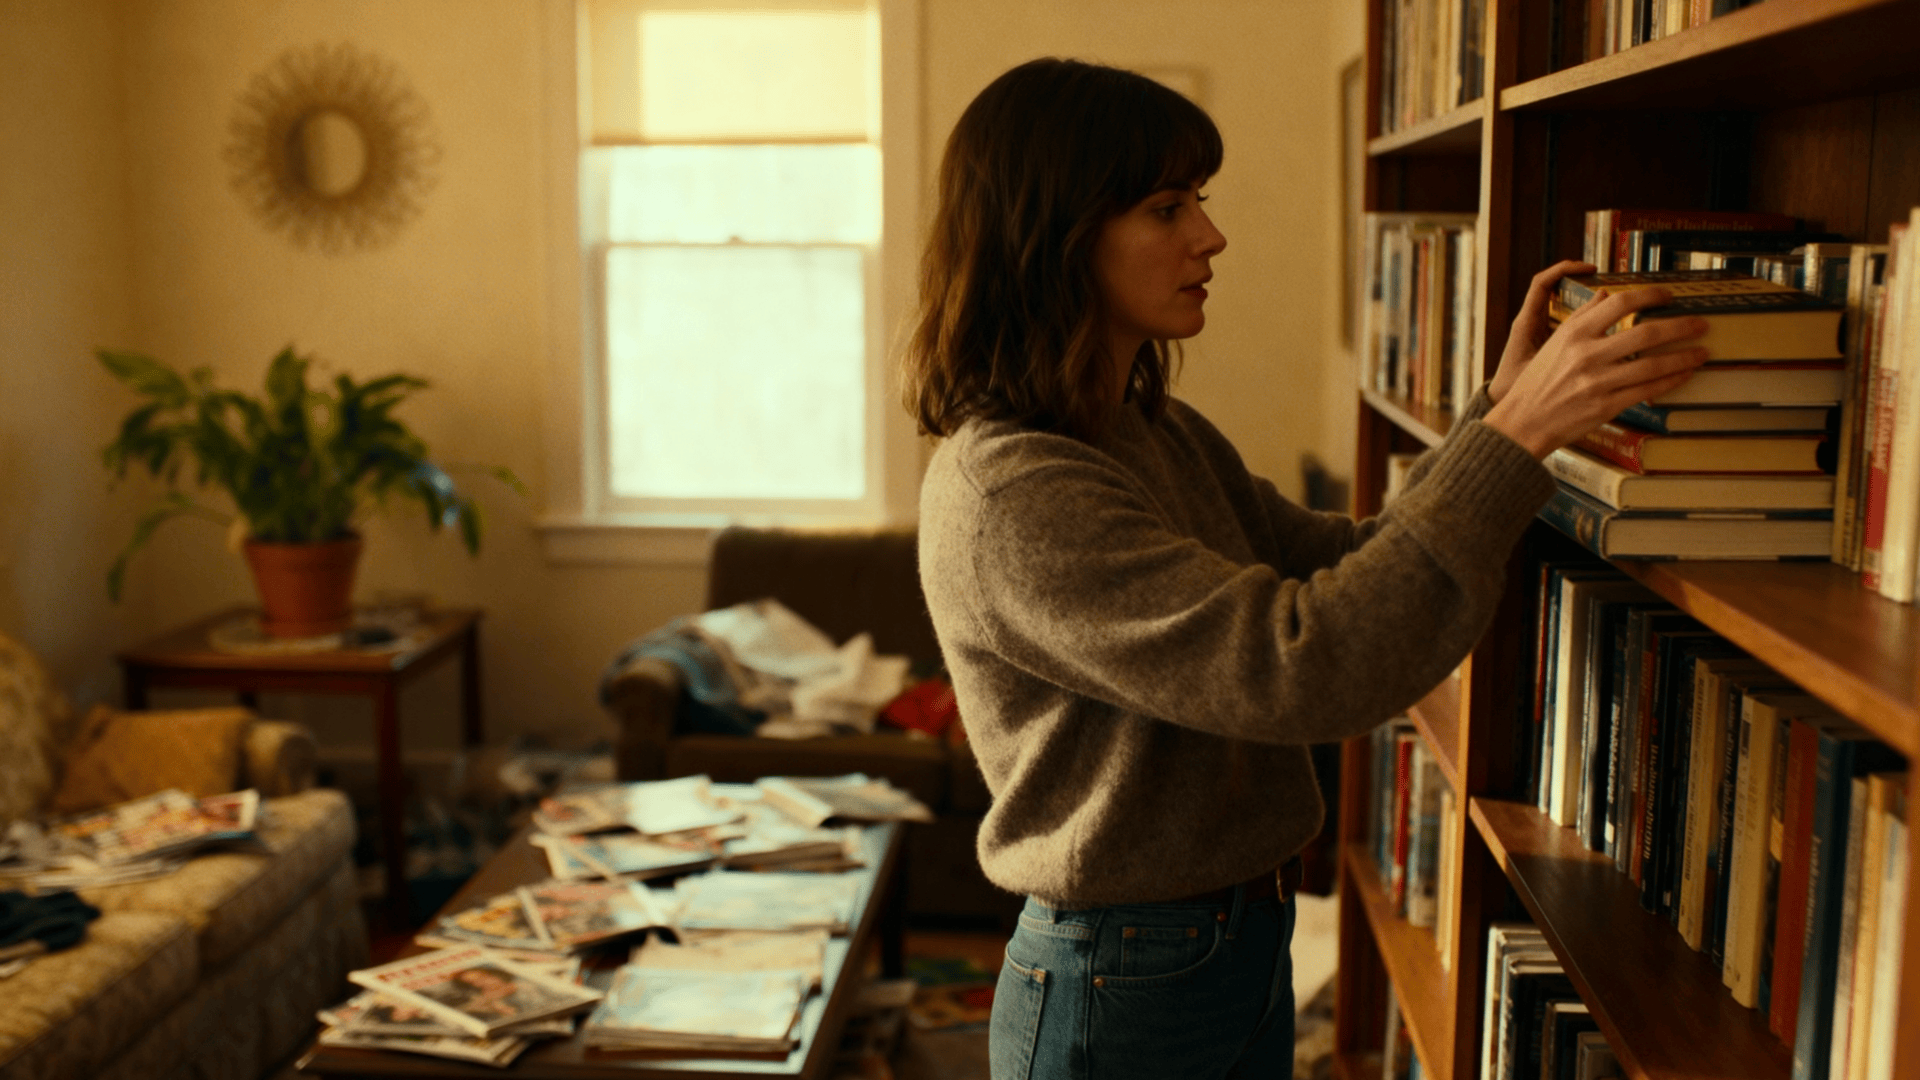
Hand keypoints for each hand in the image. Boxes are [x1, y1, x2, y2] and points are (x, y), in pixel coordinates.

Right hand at [1482, 275, 1709, 458]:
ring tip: (1702, 351)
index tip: (1668, 295)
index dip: (1650, 295)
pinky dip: (1670, 380)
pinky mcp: (1605, 406)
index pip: (1620, 303)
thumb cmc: (1538, 381)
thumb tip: (1607, 295)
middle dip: (1681, 326)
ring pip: (1653, 364)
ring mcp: (1597, 382)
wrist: (1523, 422)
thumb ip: (1582, 317)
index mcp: (1573, 334)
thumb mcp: (1554, 342)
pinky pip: (1647, 390)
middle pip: (1646, 333)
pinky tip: (1684, 374)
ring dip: (1684, 356)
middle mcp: (1586, 355)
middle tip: (1701, 323)